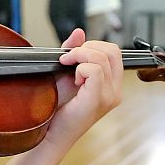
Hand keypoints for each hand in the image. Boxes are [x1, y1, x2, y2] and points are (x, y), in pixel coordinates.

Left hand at [43, 28, 123, 148]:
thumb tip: (79, 31)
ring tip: (68, 67)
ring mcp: (109, 96)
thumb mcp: (66, 73)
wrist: (49, 132)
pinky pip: (95, 70)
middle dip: (87, 48)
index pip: (114, 52)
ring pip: (102, 58)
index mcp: (112, 85)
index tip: (74, 56)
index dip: (94, 46)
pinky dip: (80, 68)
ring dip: (80, 56)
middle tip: (69, 60)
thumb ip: (75, 52)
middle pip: (112, 51)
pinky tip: (73, 79)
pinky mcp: (98, 99)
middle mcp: (115, 91)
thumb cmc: (56, 108)